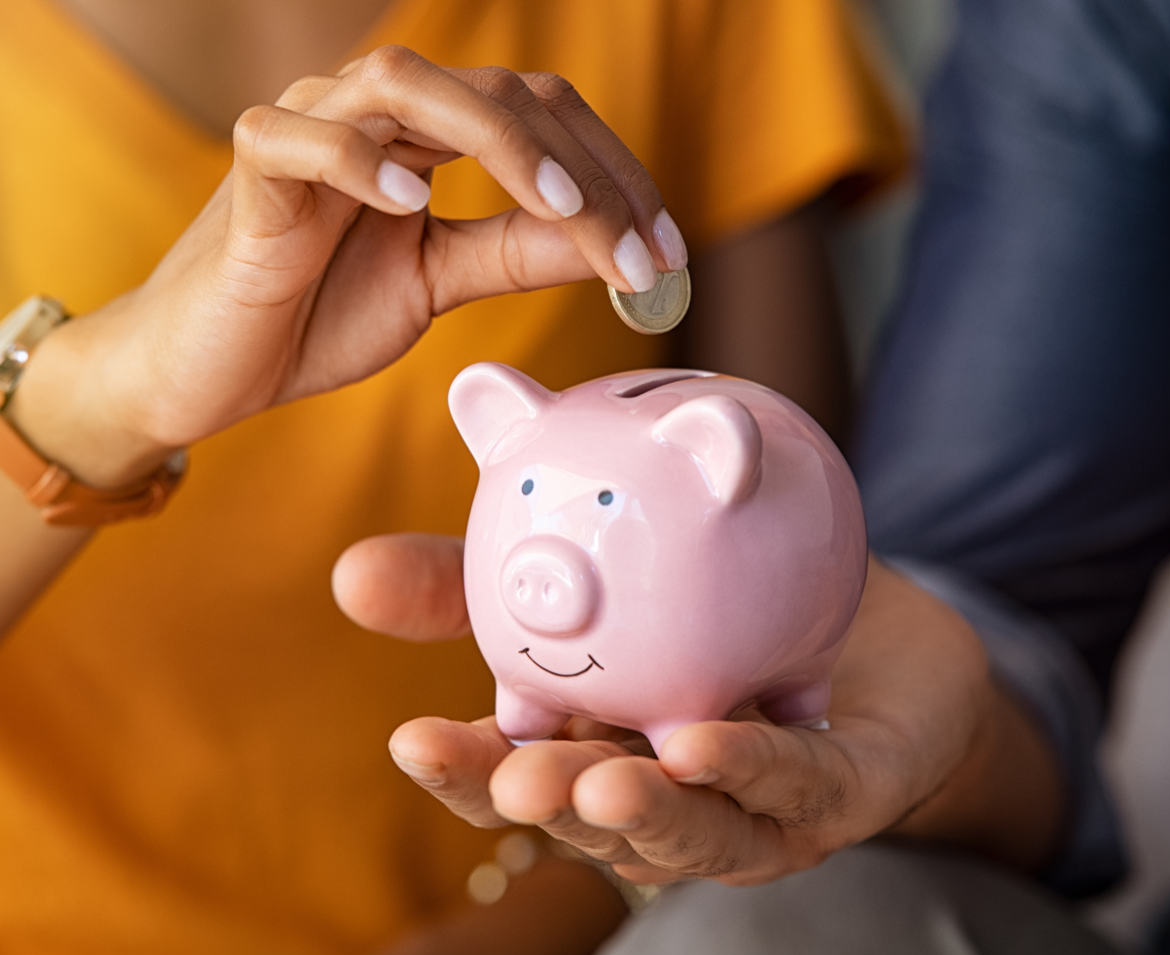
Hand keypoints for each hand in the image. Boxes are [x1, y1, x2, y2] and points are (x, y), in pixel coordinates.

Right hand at [11, 48, 686, 486]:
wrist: (213, 367)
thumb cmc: (320, 313)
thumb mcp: (438, 282)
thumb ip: (514, 254)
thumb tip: (607, 245)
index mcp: (428, 136)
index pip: (542, 118)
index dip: (613, 176)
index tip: (666, 255)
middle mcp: (376, 113)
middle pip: (500, 94)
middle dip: (583, 172)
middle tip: (639, 253)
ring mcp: (309, 129)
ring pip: (406, 84)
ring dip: (498, 142)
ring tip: (560, 210)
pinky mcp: (250, 173)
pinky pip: (296, 138)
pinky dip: (354, 161)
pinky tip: (411, 205)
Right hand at [336, 539, 1064, 884]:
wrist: (869, 614)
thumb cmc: (719, 609)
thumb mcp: (594, 577)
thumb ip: (482, 580)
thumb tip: (350, 570)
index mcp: (597, 751)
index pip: (518, 776)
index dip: (467, 770)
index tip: (411, 740)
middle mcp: (664, 797)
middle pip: (591, 819)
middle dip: (547, 806)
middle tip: (511, 777)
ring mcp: (751, 810)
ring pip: (692, 831)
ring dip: (643, 814)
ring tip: (597, 784)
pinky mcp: (836, 794)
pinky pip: (795, 787)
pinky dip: (751, 769)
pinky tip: (706, 742)